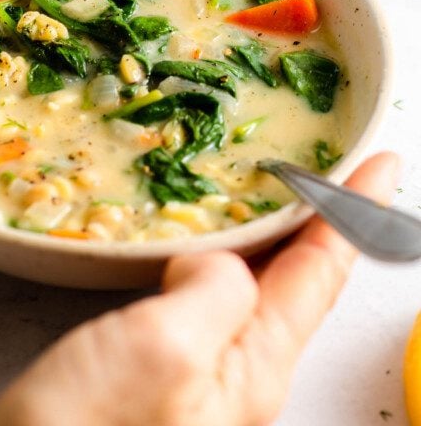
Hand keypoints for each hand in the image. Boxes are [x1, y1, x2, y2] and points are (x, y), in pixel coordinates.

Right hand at [0, 152, 398, 425]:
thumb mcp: (164, 349)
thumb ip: (213, 292)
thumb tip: (218, 262)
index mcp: (254, 365)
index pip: (321, 271)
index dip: (352, 211)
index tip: (381, 166)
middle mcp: (239, 374)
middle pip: (299, 279)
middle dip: (324, 219)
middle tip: (335, 169)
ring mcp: (201, 377)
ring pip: (254, 287)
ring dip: (274, 234)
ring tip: (283, 194)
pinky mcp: (162, 376)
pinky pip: (210, 302)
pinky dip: (222, 259)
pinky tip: (202, 247)